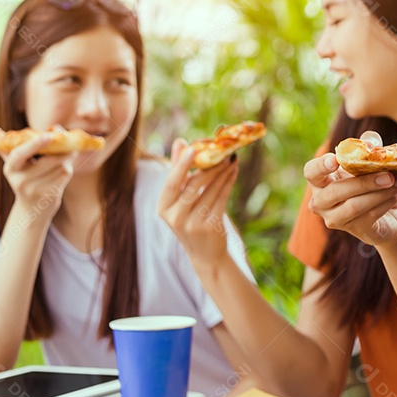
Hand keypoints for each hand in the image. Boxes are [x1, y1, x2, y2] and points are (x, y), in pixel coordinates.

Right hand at [0, 134, 75, 219]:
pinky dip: (68, 168)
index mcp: (10, 169)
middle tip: (66, 138)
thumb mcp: (14, 166)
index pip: (19, 155)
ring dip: (66, 159)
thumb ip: (9, 148)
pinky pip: (64, 175)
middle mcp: (20, 180)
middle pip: (49, 159)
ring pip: (60, 166)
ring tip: (64, 156)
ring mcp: (36, 189)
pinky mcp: (50, 195)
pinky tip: (64, 169)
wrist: (32, 209)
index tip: (47, 135)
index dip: (34, 145)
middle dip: (61, 148)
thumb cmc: (24, 180)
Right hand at [157, 138, 237, 264]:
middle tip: (222, 151)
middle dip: (210, 166)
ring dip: (223, 172)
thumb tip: (180, 142)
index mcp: (163, 208)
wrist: (205, 254)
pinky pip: (222, 198)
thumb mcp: (179, 200)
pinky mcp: (211, 227)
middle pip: (194, 184)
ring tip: (232, 159)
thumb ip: (178, 171)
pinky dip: (228, 183)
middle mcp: (175, 217)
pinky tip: (233, 172)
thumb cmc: (190, 220)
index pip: (172, 182)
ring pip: (211, 190)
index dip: (181, 164)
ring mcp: (193, 224)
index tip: (193, 147)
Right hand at [304, 131, 396, 247]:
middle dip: (364, 182)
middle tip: (389, 174)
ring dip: (380, 192)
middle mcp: (321, 202)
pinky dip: (387, 201)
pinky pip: (370, 215)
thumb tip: (370, 142)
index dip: (320, 166)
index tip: (335, 160)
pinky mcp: (355, 230)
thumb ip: (369, 145)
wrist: (391, 215)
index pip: (311, 172)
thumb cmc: (374, 182)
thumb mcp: (371, 160)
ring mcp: (335, 219)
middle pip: (335, 191)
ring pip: (354, 206)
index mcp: (321, 180)